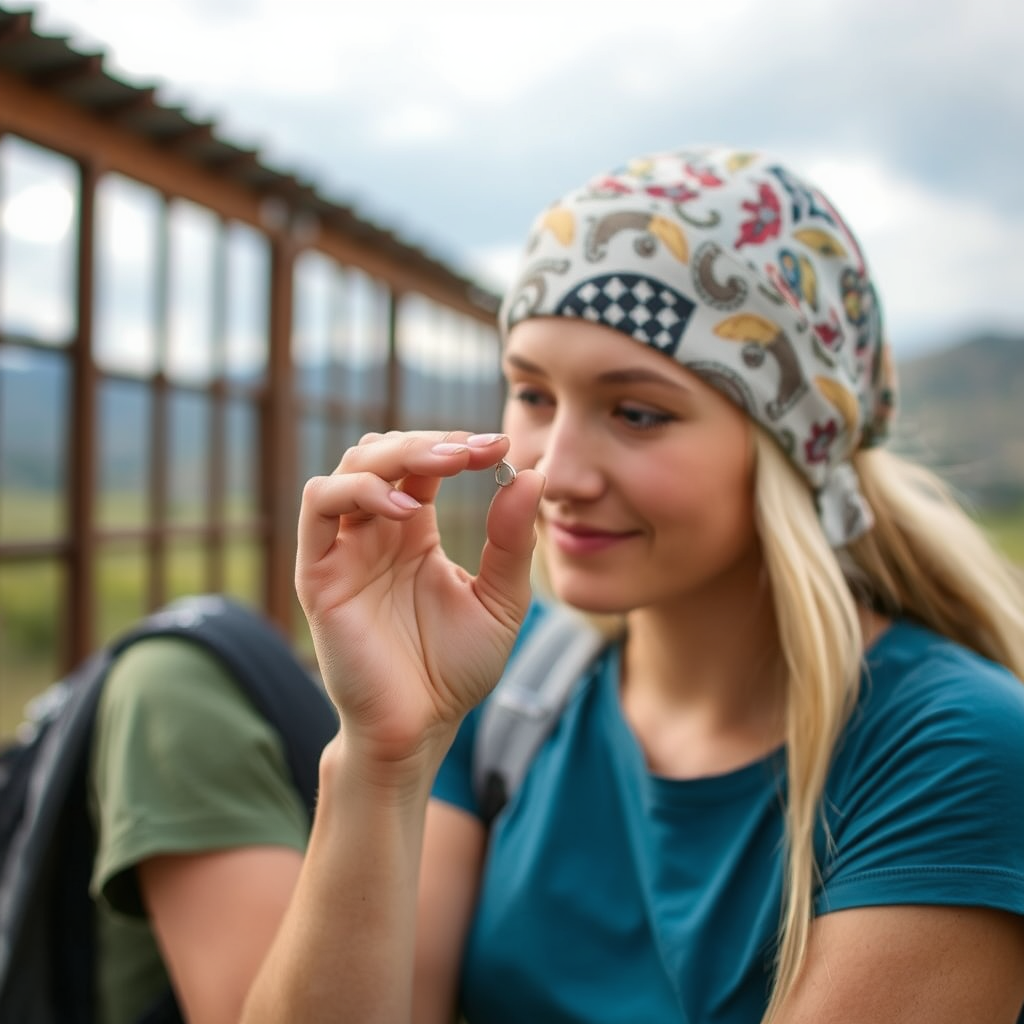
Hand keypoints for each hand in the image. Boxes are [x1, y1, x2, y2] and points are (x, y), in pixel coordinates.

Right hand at [296, 430, 543, 772]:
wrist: (420, 728)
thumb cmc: (456, 669)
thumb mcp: (501, 599)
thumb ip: (513, 541)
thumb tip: (532, 475)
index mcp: (415, 532)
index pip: (426, 465)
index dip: (459, 447)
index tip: (501, 448)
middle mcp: (376, 532)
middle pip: (385, 452)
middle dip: (430, 442)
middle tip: (474, 451)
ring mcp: (345, 548)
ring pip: (350, 467)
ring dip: (396, 454)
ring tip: (445, 467)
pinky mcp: (319, 573)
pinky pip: (319, 507)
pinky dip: (356, 490)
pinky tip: (404, 507)